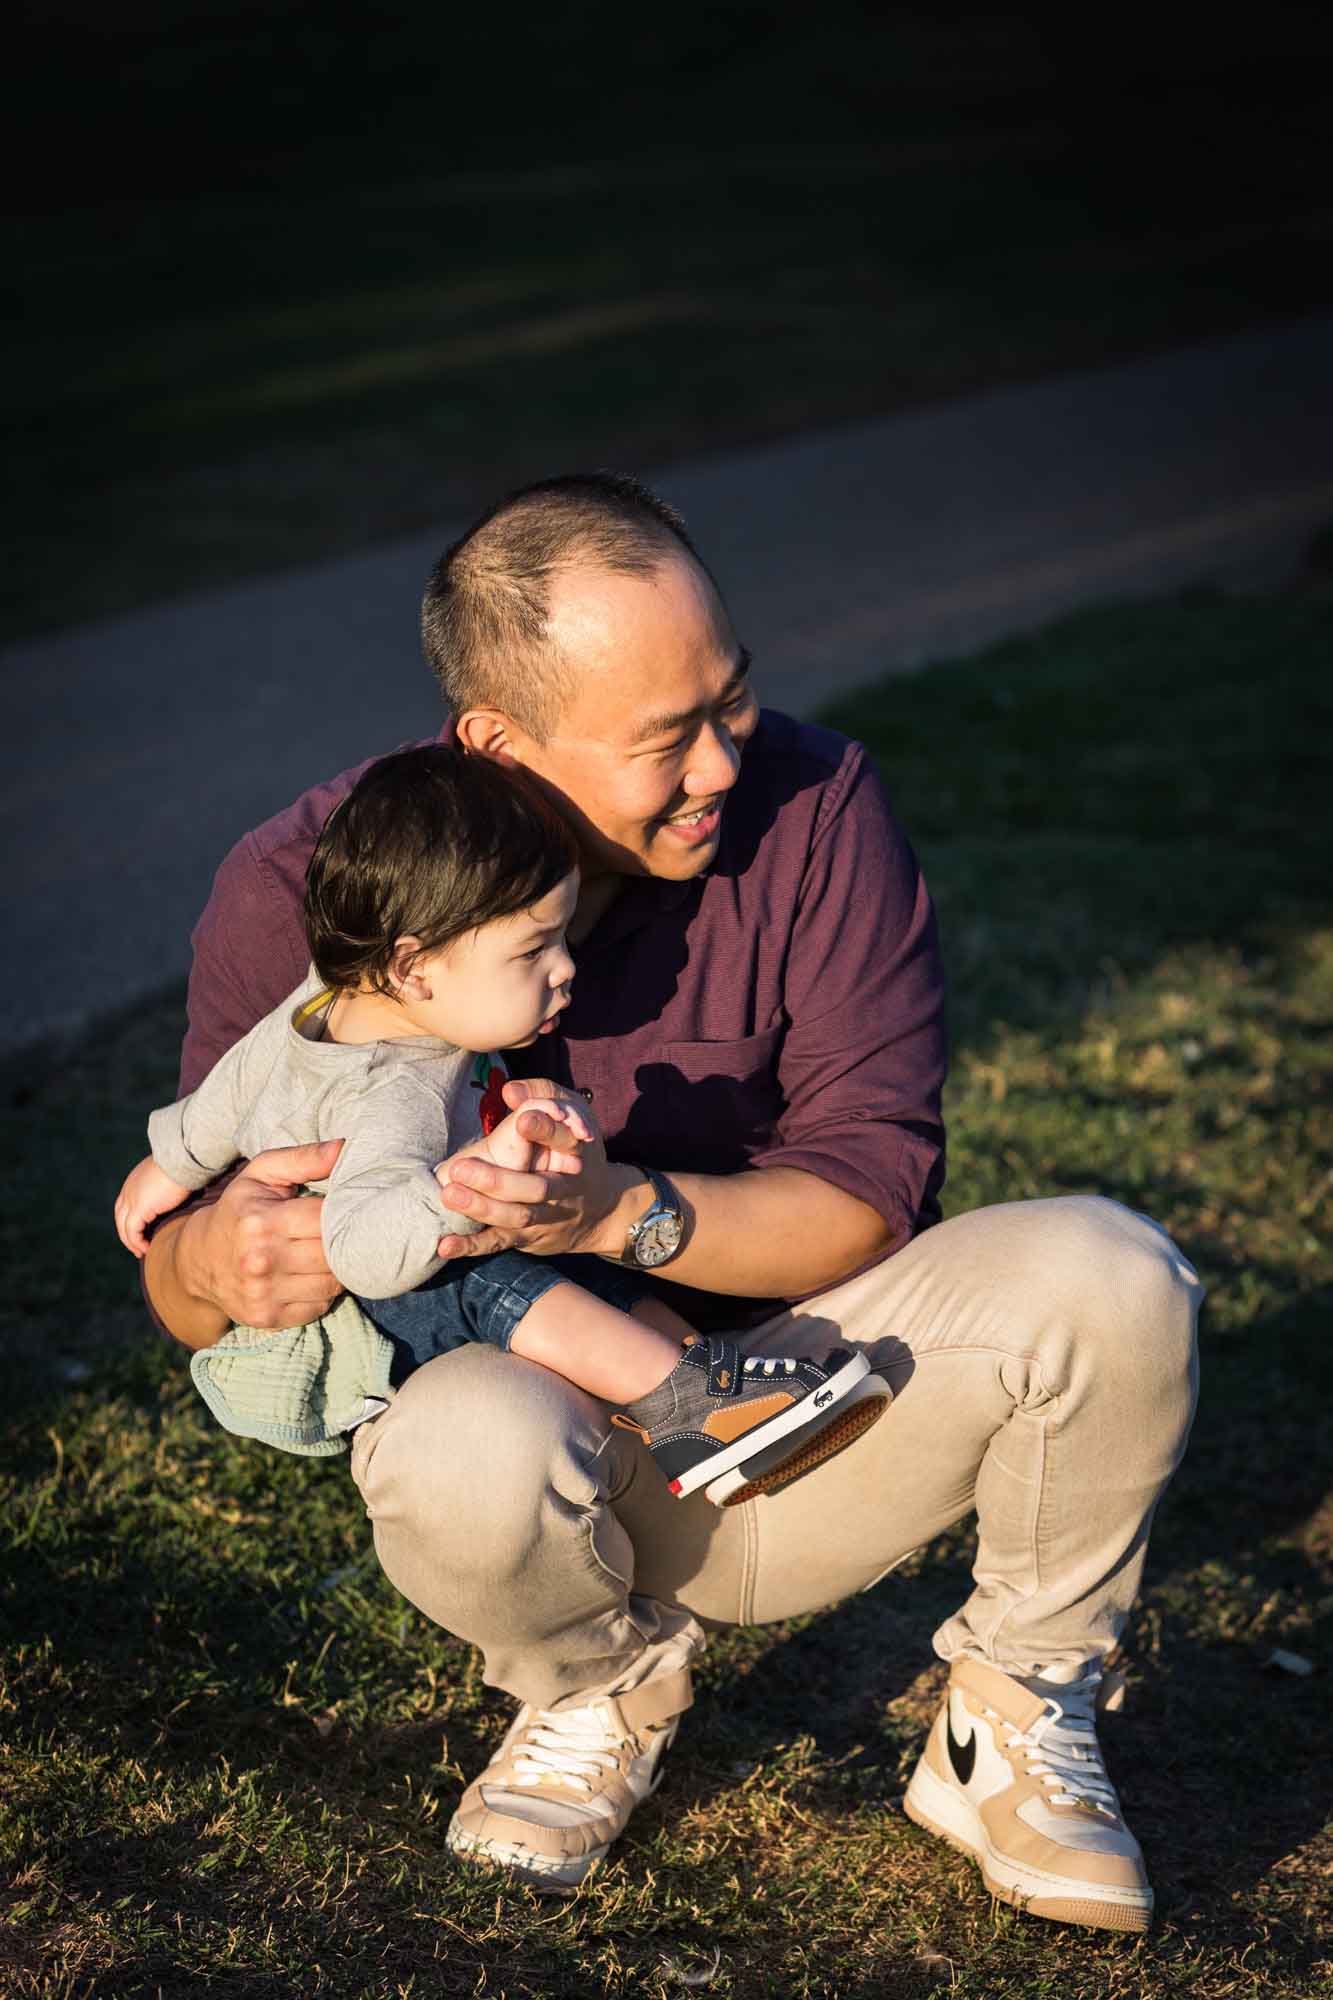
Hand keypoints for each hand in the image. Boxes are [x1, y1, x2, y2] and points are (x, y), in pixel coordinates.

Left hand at [115, 1155, 190, 1255]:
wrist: (183, 1159)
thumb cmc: (183, 1165)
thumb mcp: (170, 1175)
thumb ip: (167, 1186)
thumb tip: (179, 1194)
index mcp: (134, 1181)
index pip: (125, 1204)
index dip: (130, 1219)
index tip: (140, 1231)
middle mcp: (128, 1190)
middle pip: (120, 1217)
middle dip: (126, 1233)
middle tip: (136, 1247)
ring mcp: (131, 1199)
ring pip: (124, 1227)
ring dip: (131, 1242)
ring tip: (142, 1252)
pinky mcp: (139, 1208)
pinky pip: (132, 1231)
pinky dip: (137, 1242)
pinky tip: (146, 1248)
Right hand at [176, 1139, 344, 1330]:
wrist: (198, 1260)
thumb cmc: (238, 1209)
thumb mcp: (261, 1174)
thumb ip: (303, 1158)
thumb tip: (343, 1148)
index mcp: (262, 1221)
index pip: (326, 1219)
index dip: (341, 1213)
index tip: (342, 1208)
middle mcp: (261, 1261)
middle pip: (332, 1255)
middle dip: (340, 1242)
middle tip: (338, 1232)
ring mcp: (264, 1294)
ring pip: (331, 1284)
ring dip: (334, 1269)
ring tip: (322, 1253)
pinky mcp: (268, 1318)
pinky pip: (319, 1306)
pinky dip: (321, 1293)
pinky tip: (309, 1275)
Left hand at [434, 1077, 619, 1260]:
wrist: (603, 1211)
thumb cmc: (578, 1152)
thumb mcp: (573, 1115)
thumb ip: (543, 1095)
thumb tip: (510, 1090)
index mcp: (576, 1153)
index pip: (565, 1141)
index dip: (546, 1130)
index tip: (524, 1121)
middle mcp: (564, 1188)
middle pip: (536, 1188)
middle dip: (498, 1180)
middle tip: (460, 1168)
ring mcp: (547, 1217)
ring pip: (517, 1217)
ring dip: (481, 1209)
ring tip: (449, 1194)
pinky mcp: (528, 1238)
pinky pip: (499, 1243)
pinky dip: (472, 1246)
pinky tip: (446, 1245)